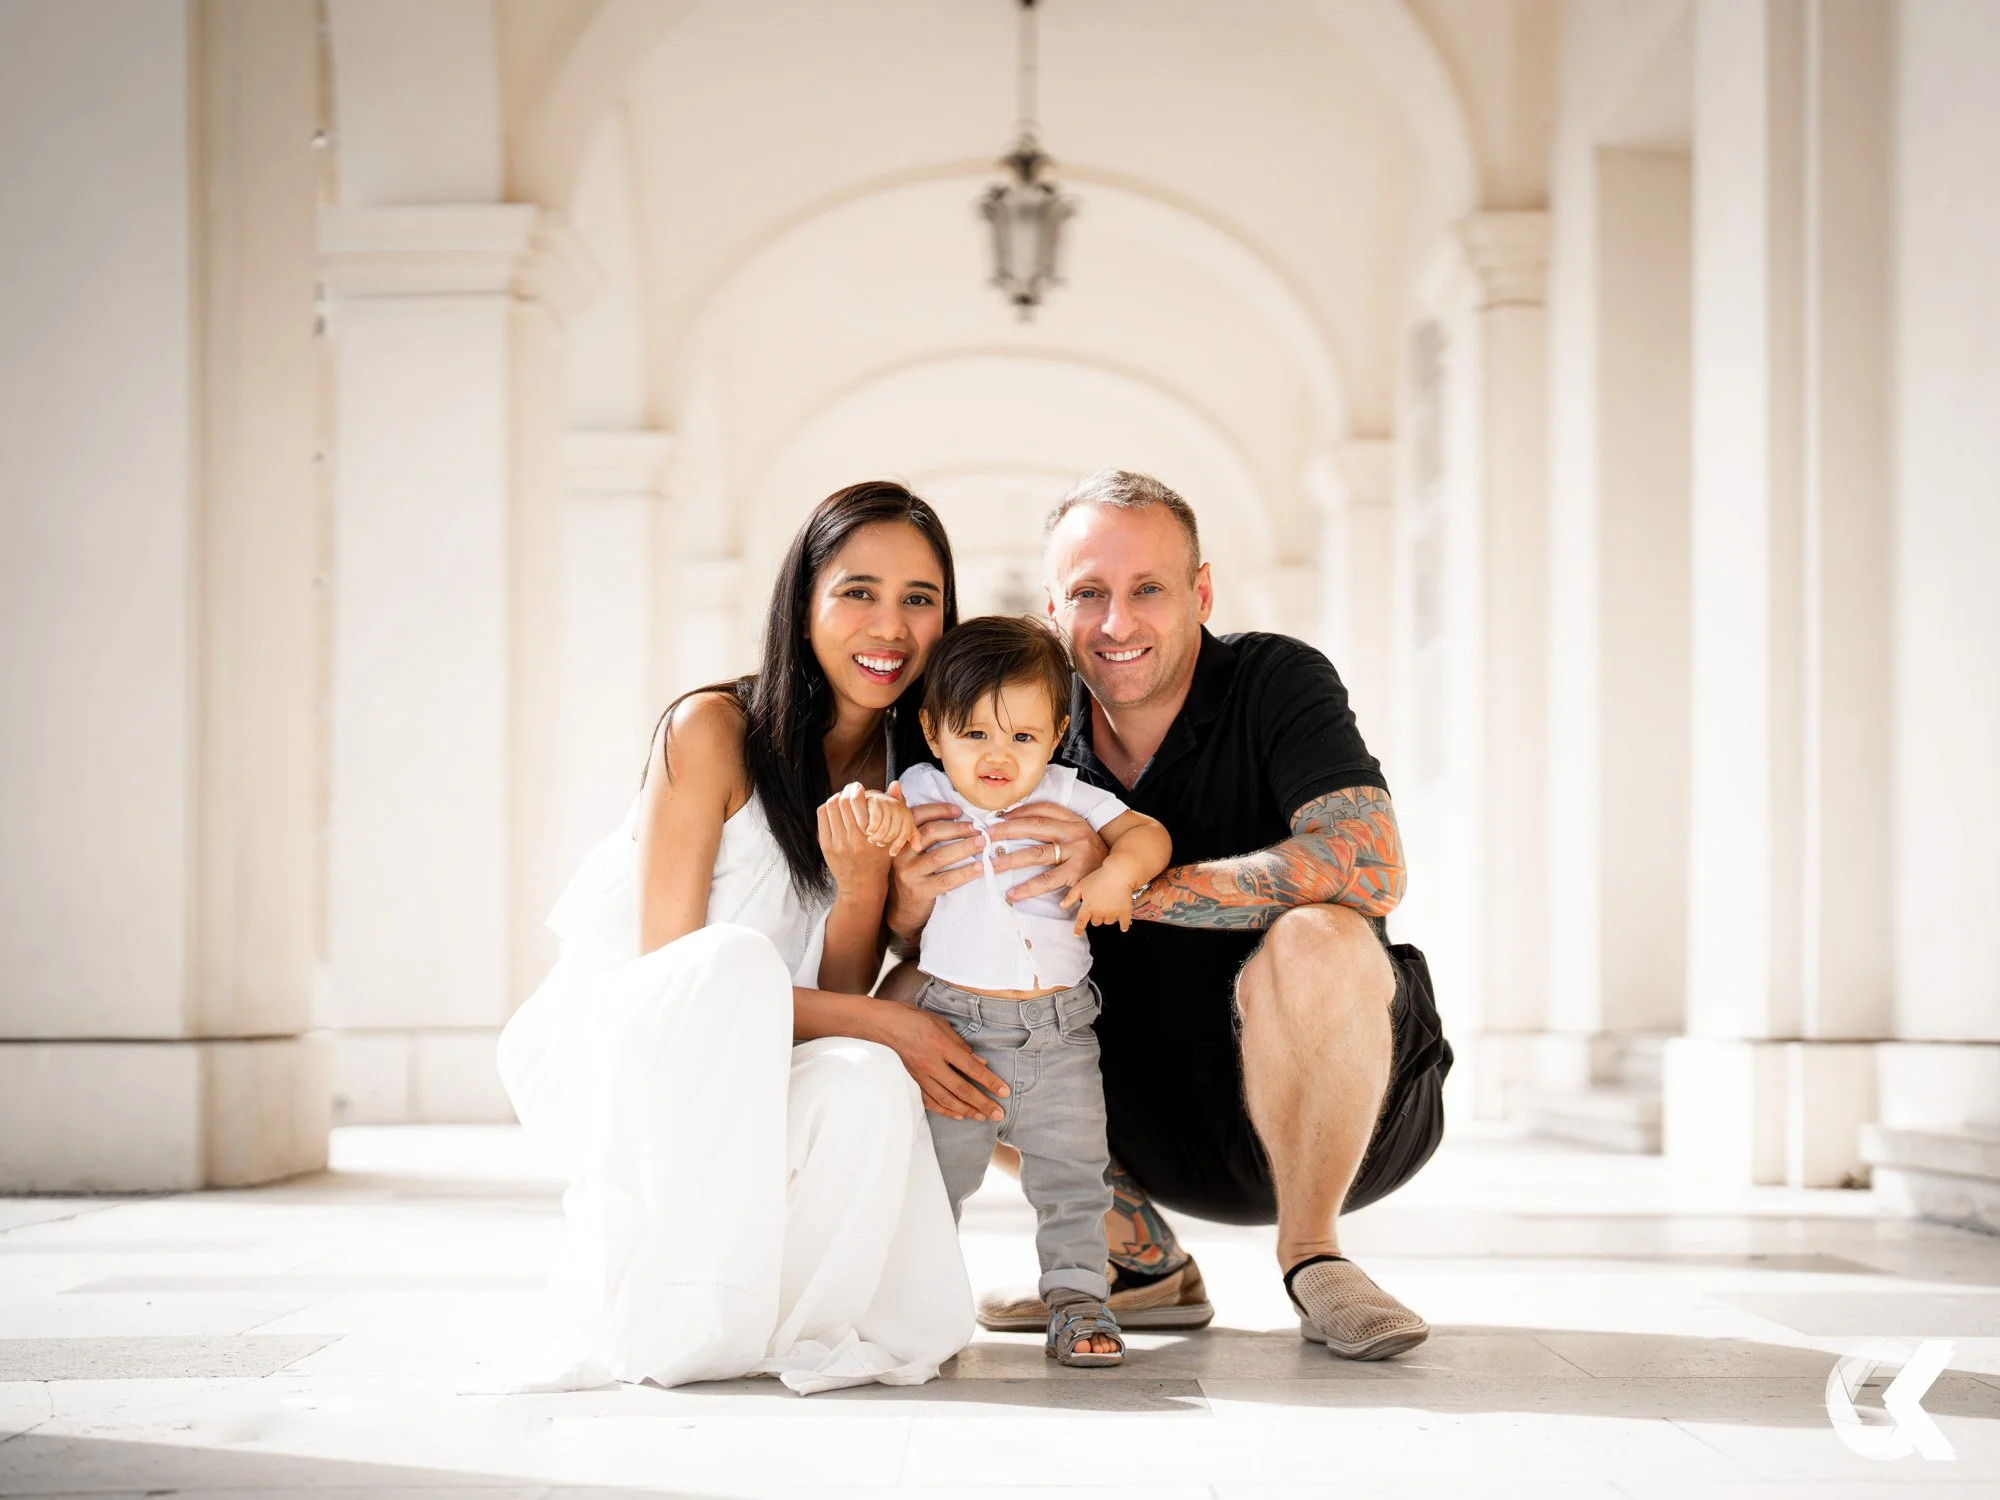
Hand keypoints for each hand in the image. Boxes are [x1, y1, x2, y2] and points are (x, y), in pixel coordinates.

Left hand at [816, 781, 893, 898]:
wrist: (862, 885)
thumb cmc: (881, 859)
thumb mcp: (893, 836)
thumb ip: (896, 809)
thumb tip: (895, 783)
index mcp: (868, 836)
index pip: (855, 802)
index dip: (855, 790)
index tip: (859, 787)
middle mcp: (851, 840)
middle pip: (841, 803)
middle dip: (845, 791)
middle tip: (850, 789)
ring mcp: (836, 844)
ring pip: (829, 808)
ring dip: (835, 798)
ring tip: (842, 798)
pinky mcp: (825, 846)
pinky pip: (822, 818)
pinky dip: (828, 809)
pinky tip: (835, 809)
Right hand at [862, 783, 916, 855]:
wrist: (870, 800)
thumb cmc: (886, 816)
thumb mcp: (900, 825)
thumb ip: (910, 835)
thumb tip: (918, 848)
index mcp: (906, 814)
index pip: (905, 834)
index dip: (898, 846)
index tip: (892, 853)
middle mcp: (899, 807)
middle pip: (893, 834)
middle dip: (884, 841)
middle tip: (878, 843)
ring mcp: (887, 804)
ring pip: (883, 830)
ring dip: (876, 837)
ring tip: (872, 838)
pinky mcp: (875, 802)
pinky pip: (875, 823)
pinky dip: (871, 830)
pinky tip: (868, 831)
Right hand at [870, 999, 1009, 1120]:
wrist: (883, 1025)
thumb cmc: (914, 1019)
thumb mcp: (941, 1024)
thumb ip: (961, 1045)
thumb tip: (980, 1063)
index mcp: (941, 1045)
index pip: (972, 1068)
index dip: (990, 1081)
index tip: (1004, 1092)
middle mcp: (931, 1063)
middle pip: (961, 1089)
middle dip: (982, 1103)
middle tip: (998, 1114)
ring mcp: (920, 1074)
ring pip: (946, 1099)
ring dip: (966, 1110)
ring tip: (981, 1117)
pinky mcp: (912, 1081)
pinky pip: (930, 1101)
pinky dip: (944, 1110)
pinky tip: (957, 1114)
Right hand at [886, 800, 986, 941]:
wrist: (902, 910)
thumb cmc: (914, 873)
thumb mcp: (911, 850)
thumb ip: (917, 826)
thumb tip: (905, 788)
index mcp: (900, 839)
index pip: (916, 816)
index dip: (938, 810)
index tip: (959, 810)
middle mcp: (901, 854)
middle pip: (930, 833)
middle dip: (957, 828)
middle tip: (978, 829)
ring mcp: (909, 873)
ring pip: (939, 856)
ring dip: (964, 847)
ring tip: (983, 844)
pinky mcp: (920, 891)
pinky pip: (945, 879)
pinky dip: (965, 872)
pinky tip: (980, 868)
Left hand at [985, 803, 1108, 902]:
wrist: (1121, 876)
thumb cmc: (1093, 858)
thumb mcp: (1079, 837)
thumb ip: (1057, 830)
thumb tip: (1017, 825)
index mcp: (1074, 820)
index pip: (1043, 808)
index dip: (1019, 811)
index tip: (998, 817)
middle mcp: (1075, 832)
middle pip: (1034, 826)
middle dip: (1006, 831)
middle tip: (984, 837)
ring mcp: (1077, 852)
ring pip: (1036, 853)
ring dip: (1010, 860)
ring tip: (991, 867)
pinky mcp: (1078, 874)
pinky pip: (1047, 880)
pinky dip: (1027, 888)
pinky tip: (1012, 893)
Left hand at [1061, 866, 1135, 934]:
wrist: (1118, 874)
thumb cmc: (1099, 877)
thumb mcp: (1081, 885)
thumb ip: (1071, 897)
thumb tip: (1062, 905)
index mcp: (1088, 907)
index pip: (1081, 921)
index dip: (1078, 929)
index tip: (1076, 934)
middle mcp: (1100, 913)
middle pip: (1096, 922)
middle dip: (1095, 916)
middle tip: (1098, 907)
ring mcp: (1112, 914)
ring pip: (1108, 921)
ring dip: (1107, 917)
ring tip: (1110, 906)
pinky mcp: (1124, 912)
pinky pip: (1123, 923)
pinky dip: (1123, 925)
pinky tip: (1123, 926)